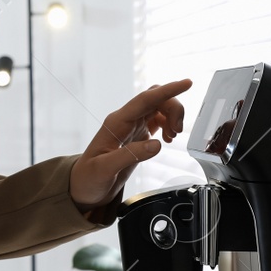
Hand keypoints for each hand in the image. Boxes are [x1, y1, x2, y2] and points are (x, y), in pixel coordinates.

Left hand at [69, 79, 192, 209]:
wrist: (84, 187)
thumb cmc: (89, 177)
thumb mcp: (105, 169)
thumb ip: (131, 155)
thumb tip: (157, 145)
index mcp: (116, 122)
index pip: (146, 99)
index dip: (168, 90)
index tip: (187, 83)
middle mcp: (125, 120)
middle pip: (156, 99)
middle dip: (173, 108)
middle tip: (177, 130)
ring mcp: (132, 126)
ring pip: (159, 108)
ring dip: (172, 117)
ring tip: (173, 136)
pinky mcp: (137, 136)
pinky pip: (158, 120)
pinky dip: (169, 125)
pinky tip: (168, 139)